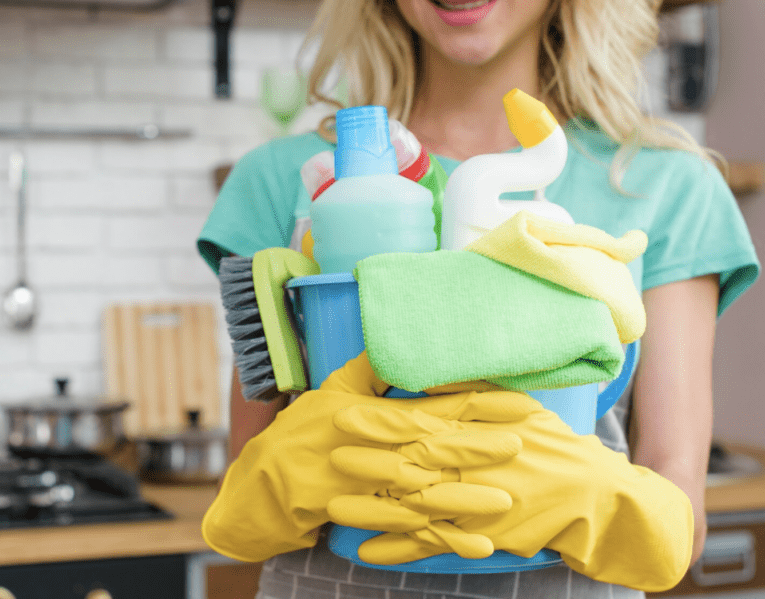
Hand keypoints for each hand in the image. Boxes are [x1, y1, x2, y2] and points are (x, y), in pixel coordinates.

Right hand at [201, 353, 537, 562]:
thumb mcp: (330, 390)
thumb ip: (368, 369)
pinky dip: (445, 539)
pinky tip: (477, 546)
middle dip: (477, 447)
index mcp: (376, 416)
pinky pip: (412, 529)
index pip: (435, 405)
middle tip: (520, 445)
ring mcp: (372, 486)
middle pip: (434, 448)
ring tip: (505, 501)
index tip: (515, 402)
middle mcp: (377, 450)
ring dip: (466, 498)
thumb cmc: (300, 432)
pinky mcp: (368, 516)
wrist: (263, 482)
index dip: (476, 404)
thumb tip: (395, 343)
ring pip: (426, 491)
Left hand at [329, 400, 693, 591]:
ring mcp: (476, 505)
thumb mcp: (517, 406)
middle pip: (414, 466)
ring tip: (335, 509)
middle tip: (331, 459)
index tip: (346, 415)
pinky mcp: (481, 537)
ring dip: (374, 510)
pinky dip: (402, 550)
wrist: (592, 496)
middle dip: (371, 463)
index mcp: (478, 432)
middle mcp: (474, 468)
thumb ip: (470, 390)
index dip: (383, 422)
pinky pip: (434, 544)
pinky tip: (368, 552)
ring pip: (417, 508)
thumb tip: (430, 371)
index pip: (422, 424)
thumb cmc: (549, 444)